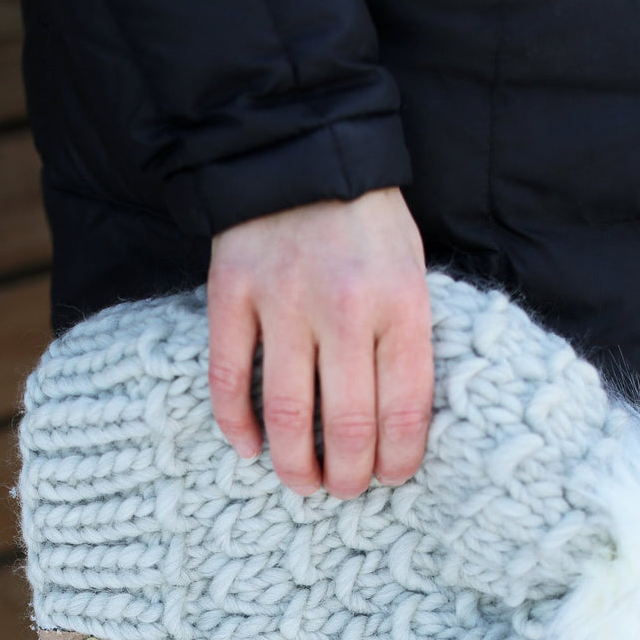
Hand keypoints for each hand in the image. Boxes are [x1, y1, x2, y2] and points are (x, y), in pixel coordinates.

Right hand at [207, 187, 432, 497]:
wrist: (302, 150)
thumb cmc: (368, 226)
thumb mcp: (412, 275)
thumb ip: (407, 343)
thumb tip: (396, 430)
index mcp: (401, 304)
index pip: (403, 411)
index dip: (397, 462)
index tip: (391, 478)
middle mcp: (344, 307)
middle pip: (345, 425)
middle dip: (347, 476)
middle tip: (344, 489)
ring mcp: (282, 300)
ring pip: (285, 413)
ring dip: (293, 464)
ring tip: (301, 483)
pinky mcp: (231, 294)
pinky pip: (227, 378)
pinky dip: (235, 424)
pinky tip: (248, 445)